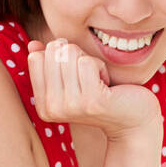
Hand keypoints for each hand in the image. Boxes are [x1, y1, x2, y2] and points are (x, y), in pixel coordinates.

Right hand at [27, 38, 161, 141]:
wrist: (132, 123)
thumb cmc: (102, 96)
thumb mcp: (71, 81)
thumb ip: (50, 64)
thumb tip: (33, 44)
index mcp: (43, 105)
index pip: (36, 58)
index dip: (59, 57)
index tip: (74, 77)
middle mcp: (52, 108)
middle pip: (53, 51)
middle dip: (75, 56)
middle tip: (88, 78)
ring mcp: (71, 105)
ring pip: (70, 53)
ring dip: (89, 62)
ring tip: (98, 82)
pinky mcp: (92, 100)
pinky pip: (88, 62)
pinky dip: (101, 67)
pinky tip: (107, 85)